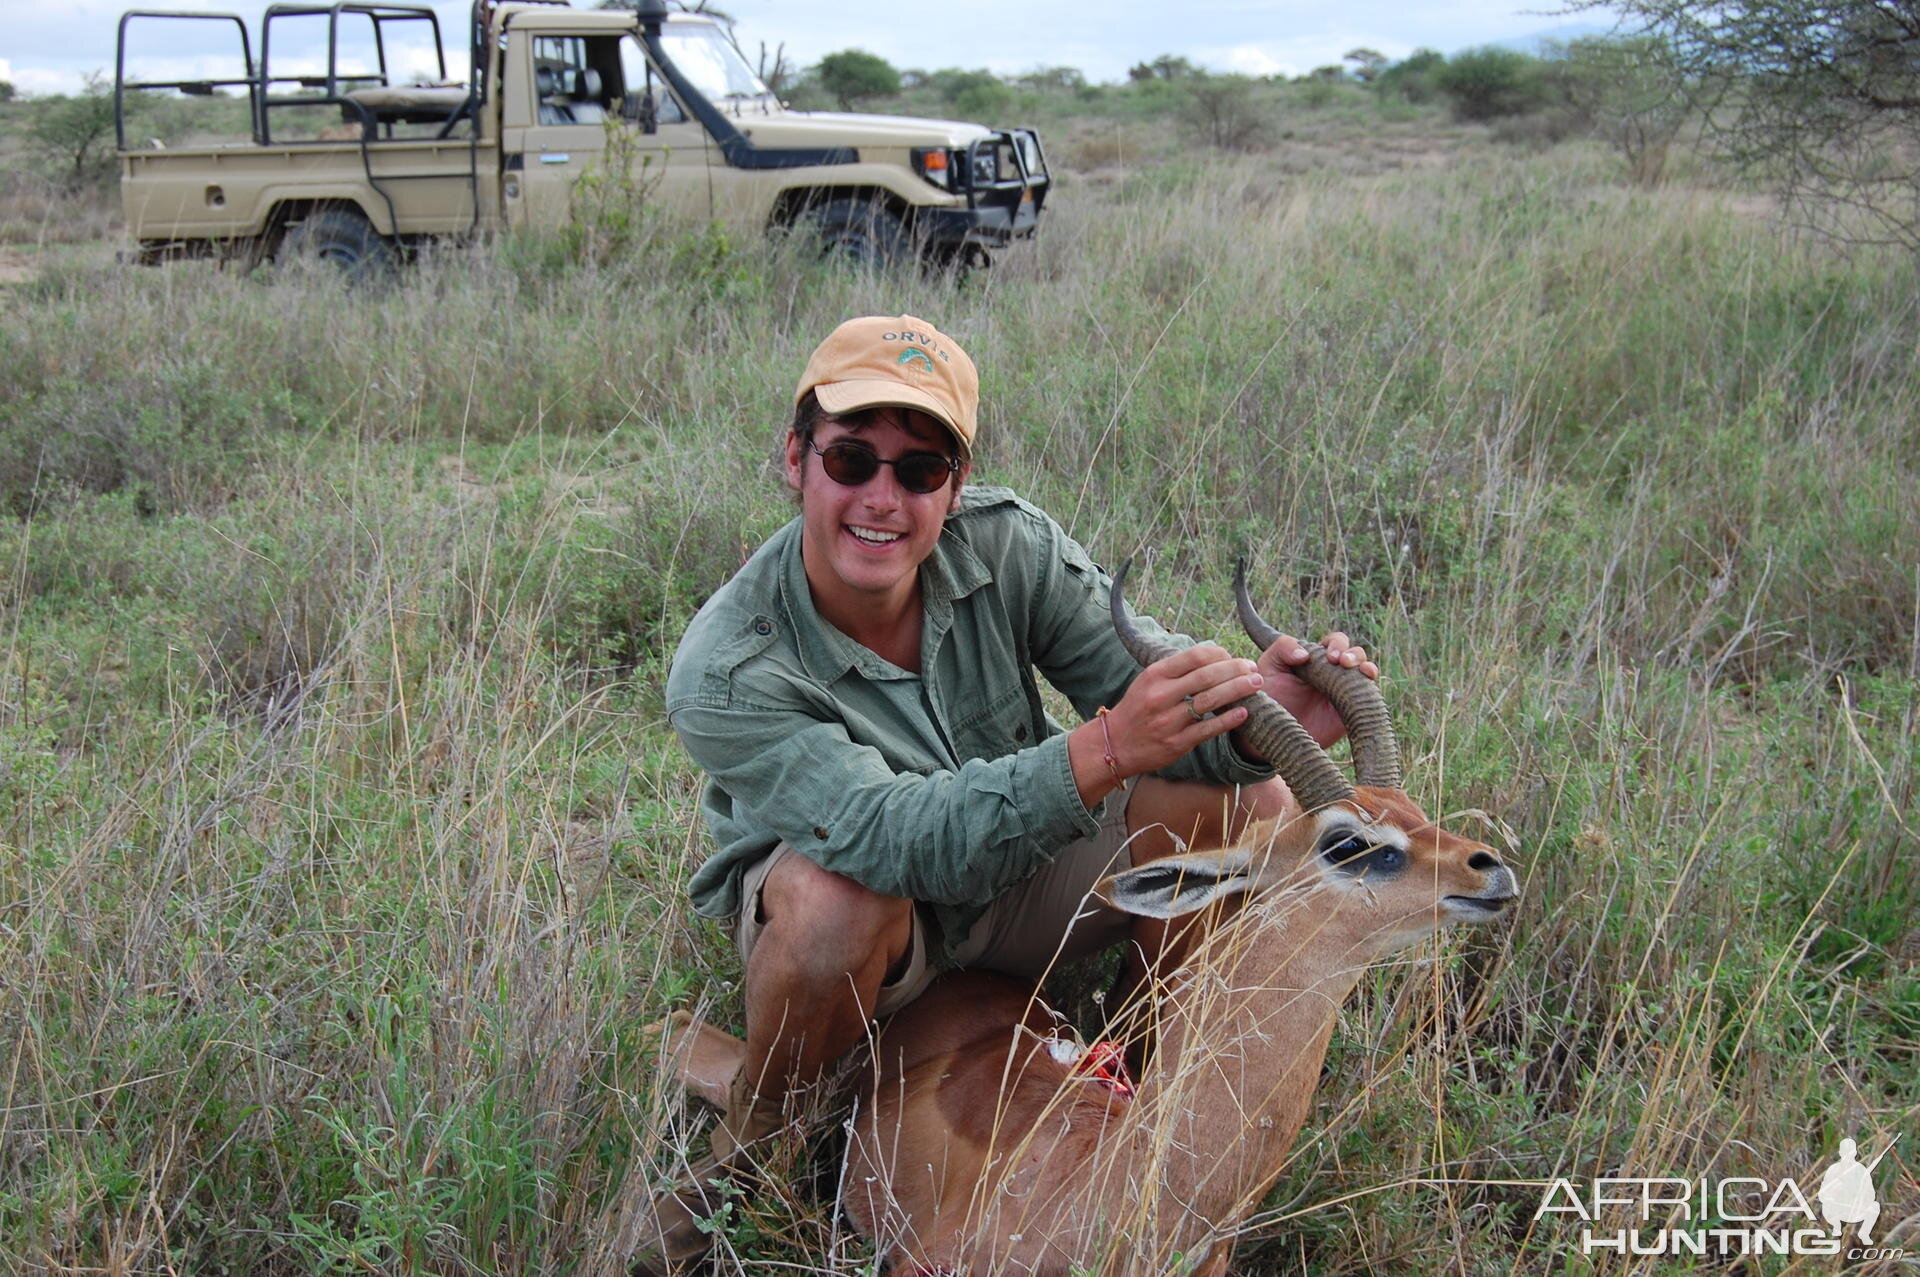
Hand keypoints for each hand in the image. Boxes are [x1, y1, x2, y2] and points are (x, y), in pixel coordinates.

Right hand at [1102, 643, 1264, 777]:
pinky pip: (1208, 730)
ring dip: (1237, 690)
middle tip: (1254, 669)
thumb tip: (1214, 656)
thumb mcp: (1148, 681)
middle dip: (1236, 670)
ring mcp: (1168, 721)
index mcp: (1155, 675)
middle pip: (1207, 677)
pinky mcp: (1176, 743)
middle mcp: (1161, 696)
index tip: (1234, 657)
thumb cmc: (1138, 708)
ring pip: (1210, 701)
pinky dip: (1228, 720)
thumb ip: (1177, 670)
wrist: (1114, 744)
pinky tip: (1244, 712)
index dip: (1220, 654)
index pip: (1194, 656)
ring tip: (1256, 685)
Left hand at [1255, 631, 1378, 749]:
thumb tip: (1305, 653)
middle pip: (1353, 652)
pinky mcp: (1351, 709)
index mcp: (1316, 659)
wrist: (1274, 734)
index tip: (1329, 655)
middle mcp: (1333, 673)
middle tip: (1340, 662)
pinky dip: (1370, 682)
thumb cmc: (1270, 699)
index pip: (1333, 643)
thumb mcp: (1269, 667)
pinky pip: (1368, 693)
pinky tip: (1367, 677)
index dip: (1336, 644)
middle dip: (1351, 653)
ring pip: (1363, 669)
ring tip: (1354, 668)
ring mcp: (1343, 690)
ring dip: (1363, 663)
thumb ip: (1282, 648)